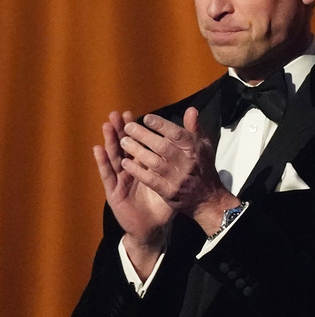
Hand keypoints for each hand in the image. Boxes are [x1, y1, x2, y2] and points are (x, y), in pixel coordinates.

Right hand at [94, 111, 173, 275]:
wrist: (153, 227)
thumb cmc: (162, 204)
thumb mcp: (173, 182)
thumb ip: (179, 165)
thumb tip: (191, 148)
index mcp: (144, 166)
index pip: (139, 144)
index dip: (136, 130)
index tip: (134, 114)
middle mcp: (130, 170)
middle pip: (124, 147)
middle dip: (121, 130)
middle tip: (118, 113)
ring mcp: (120, 180)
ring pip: (114, 157)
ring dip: (110, 140)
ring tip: (107, 124)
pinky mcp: (114, 192)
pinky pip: (107, 175)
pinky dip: (102, 162)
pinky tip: (97, 149)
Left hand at [118, 107, 238, 234]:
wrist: (207, 198)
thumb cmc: (203, 167)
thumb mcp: (204, 147)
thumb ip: (195, 129)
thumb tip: (191, 110)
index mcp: (195, 150)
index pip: (177, 134)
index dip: (162, 125)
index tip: (146, 118)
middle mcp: (187, 163)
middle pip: (163, 147)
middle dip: (144, 136)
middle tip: (128, 127)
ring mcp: (177, 179)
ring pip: (154, 163)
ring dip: (137, 151)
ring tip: (123, 142)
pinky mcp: (169, 192)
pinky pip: (150, 180)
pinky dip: (137, 171)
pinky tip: (125, 163)